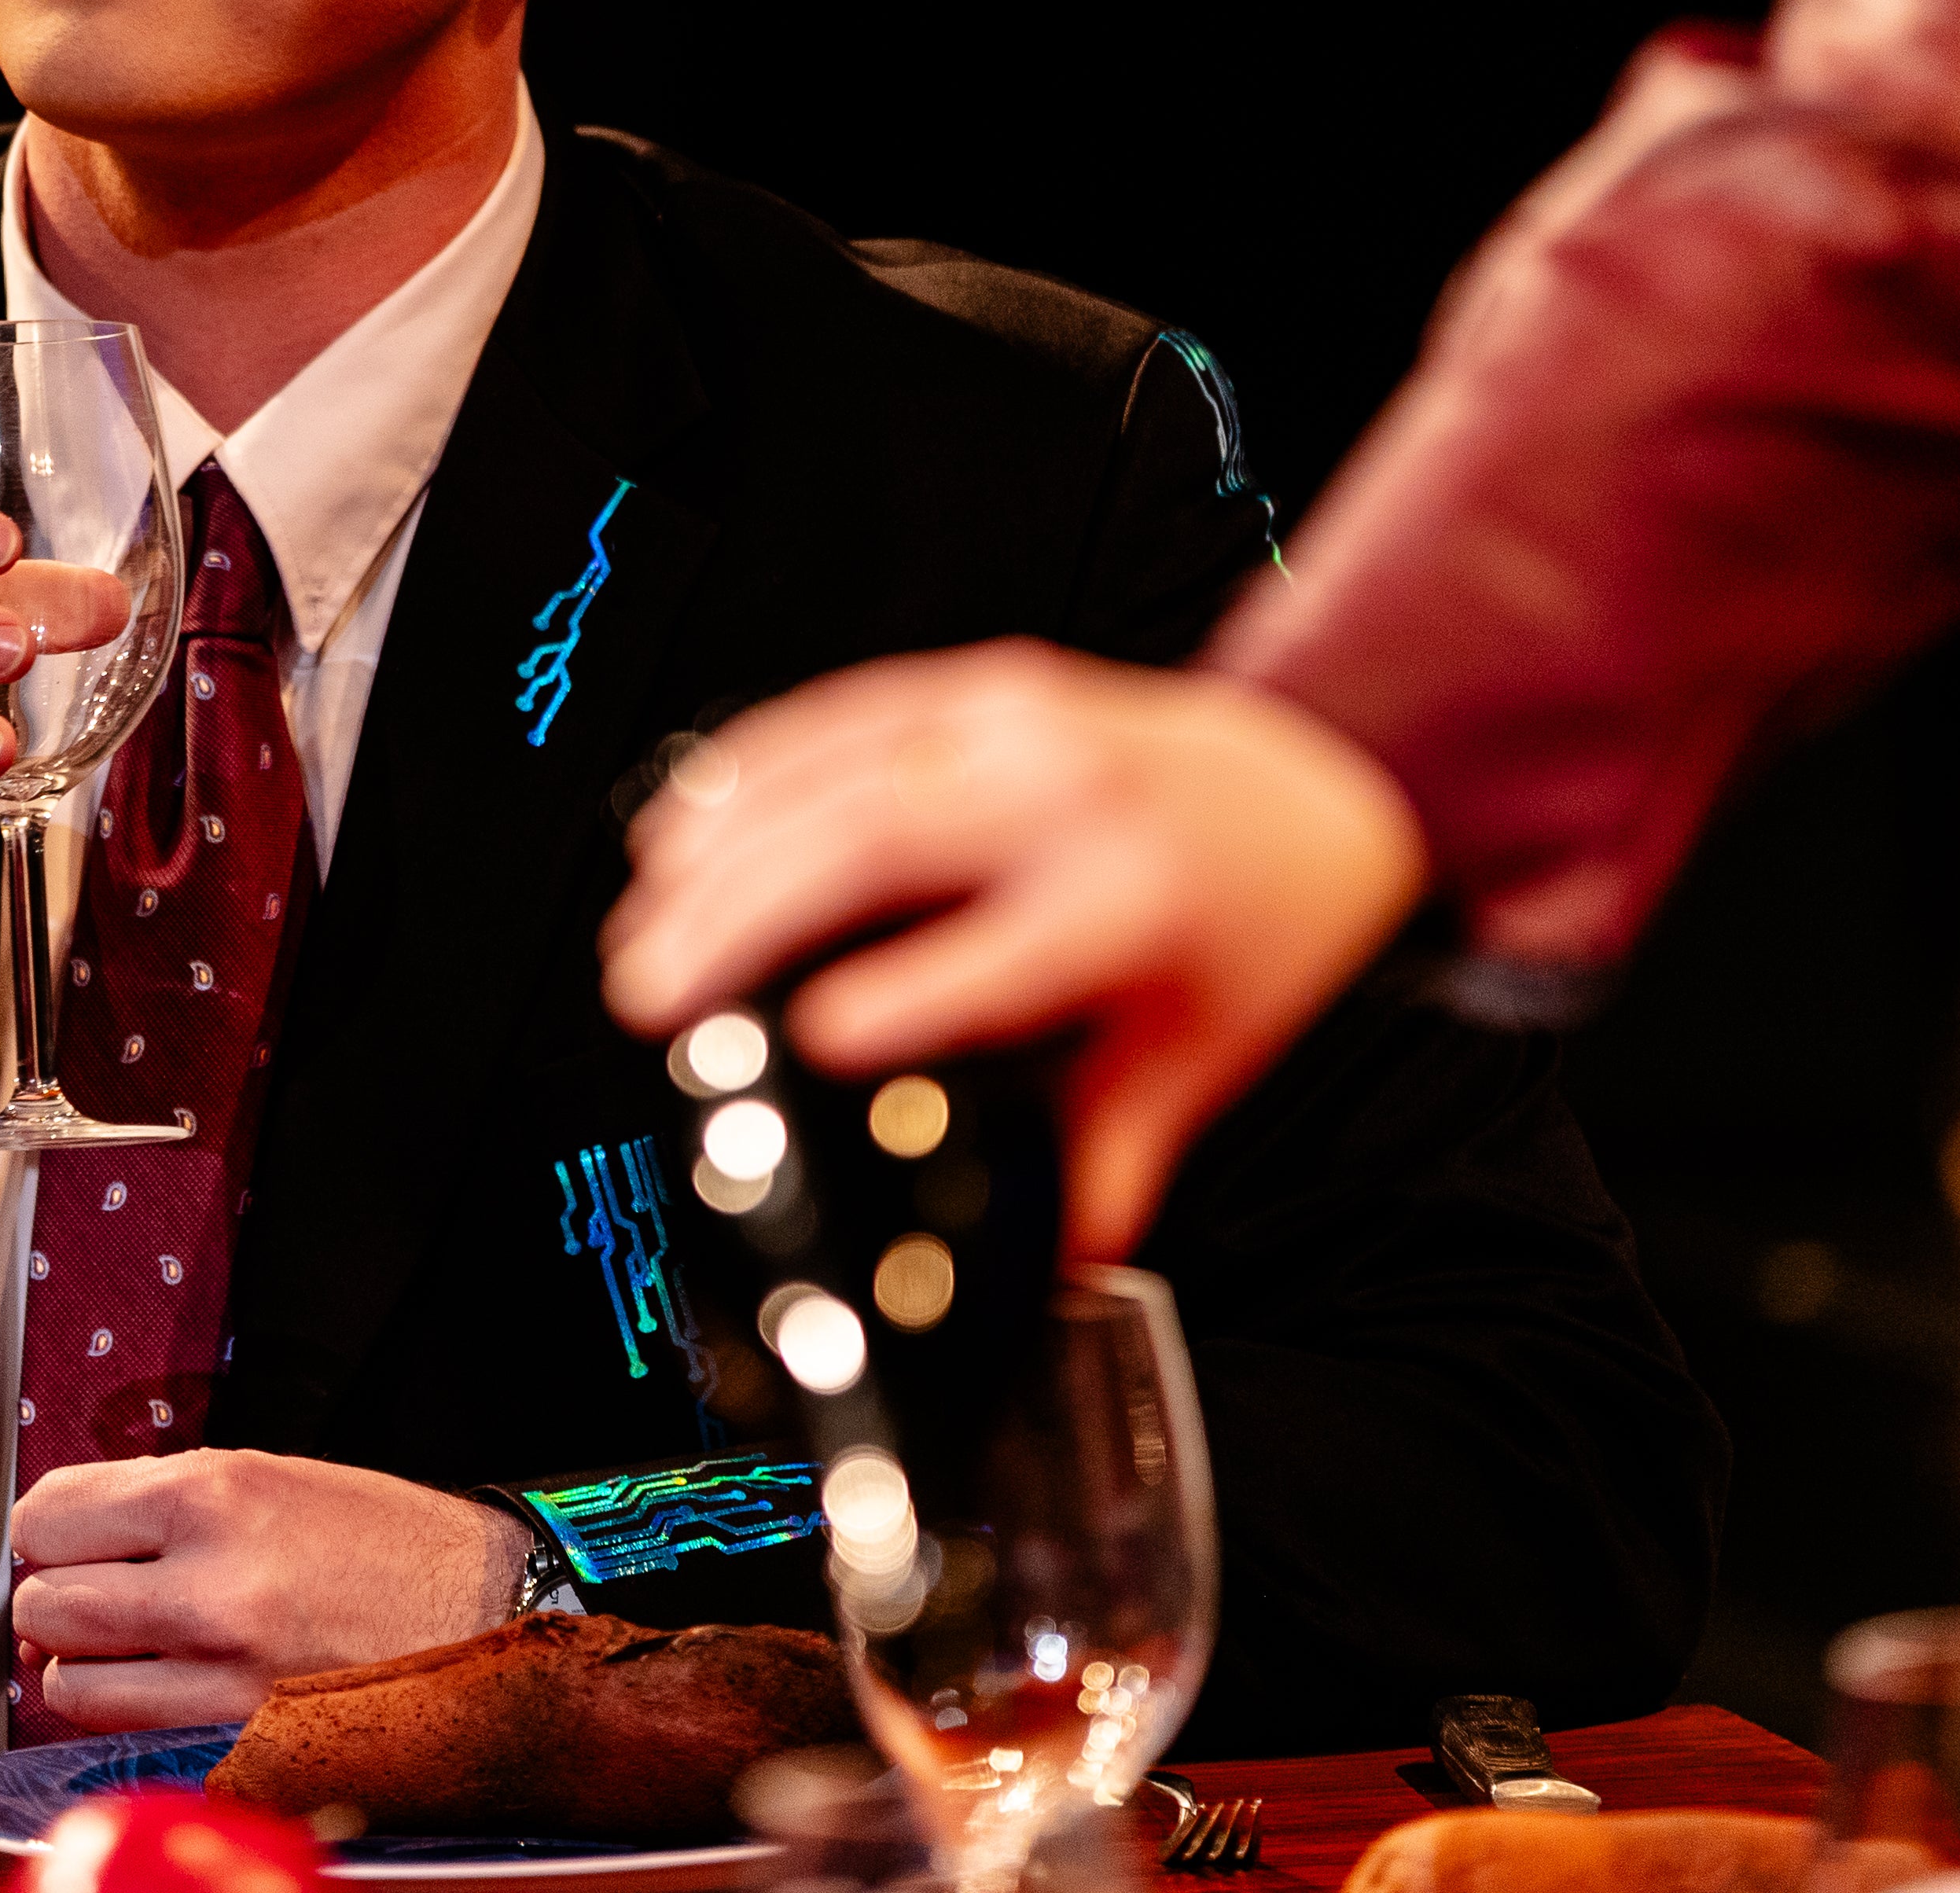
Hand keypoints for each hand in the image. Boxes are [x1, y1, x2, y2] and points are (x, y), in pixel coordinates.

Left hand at [8, 1449, 526, 1730]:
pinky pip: (128, 1734)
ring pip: (71, 1682)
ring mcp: (223, 1668)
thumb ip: (164, 1502)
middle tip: (97, 1592)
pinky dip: (126, 1716)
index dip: (48, 1530)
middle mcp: (209, 1580)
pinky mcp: (241, 1733)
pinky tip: (160, 1686)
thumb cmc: (384, 1539)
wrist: (488, 1605)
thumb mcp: (272, 1476)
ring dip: (84, 1666)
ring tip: (128, 1646)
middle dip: (58, 1599)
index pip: (48, 1515)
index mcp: (214, 1493)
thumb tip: (67, 1542)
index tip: (66, 1538)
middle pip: (46, 1602)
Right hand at [600, 642, 1428, 1258]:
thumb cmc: (1250, 925)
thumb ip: (1109, 1162)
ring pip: (842, 769)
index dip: (909, 995)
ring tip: (642, 926)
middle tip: (650, 995)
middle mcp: (1073, 799)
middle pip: (884, 840)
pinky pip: (842, 710)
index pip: (1012, 952)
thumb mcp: (1197, 1056)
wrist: (1317, 779)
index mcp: (1137, 905)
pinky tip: (682, 826)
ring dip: (721, 846)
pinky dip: (748, 768)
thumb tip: (1049, 1278)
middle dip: (746, 916)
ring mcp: (1019, 723)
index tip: (814, 1043)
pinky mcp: (981, 682)